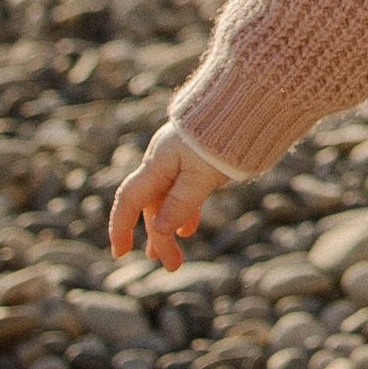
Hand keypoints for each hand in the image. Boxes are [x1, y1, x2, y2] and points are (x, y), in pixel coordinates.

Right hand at [109, 124, 232, 271]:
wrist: (248, 103)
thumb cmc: (224, 137)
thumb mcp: (202, 175)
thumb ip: (181, 202)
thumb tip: (158, 230)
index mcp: (157, 162)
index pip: (128, 199)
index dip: (120, 226)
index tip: (119, 253)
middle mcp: (162, 161)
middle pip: (151, 205)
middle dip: (158, 237)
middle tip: (171, 266)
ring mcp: (178, 161)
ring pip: (166, 200)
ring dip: (169, 228)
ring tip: (172, 256)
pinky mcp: (196, 161)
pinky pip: (182, 191)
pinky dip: (184, 211)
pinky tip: (188, 229)